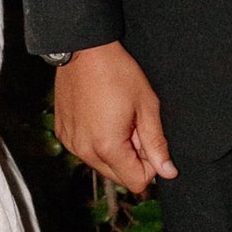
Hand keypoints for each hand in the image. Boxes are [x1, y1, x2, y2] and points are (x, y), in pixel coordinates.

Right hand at [53, 38, 177, 190]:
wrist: (83, 49)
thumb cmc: (117, 72)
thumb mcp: (146, 105)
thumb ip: (157, 143)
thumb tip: (168, 171)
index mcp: (108, 146)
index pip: (136, 182)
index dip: (151, 166)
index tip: (150, 141)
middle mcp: (84, 150)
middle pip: (118, 177)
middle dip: (132, 159)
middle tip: (134, 126)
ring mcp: (71, 142)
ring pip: (101, 164)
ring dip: (114, 151)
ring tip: (117, 118)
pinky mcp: (63, 133)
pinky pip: (85, 150)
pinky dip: (96, 141)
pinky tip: (100, 116)